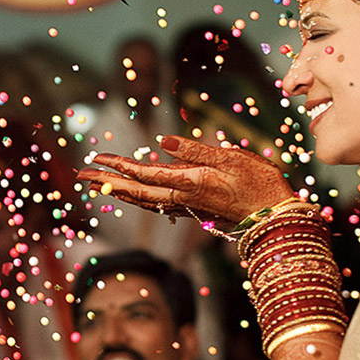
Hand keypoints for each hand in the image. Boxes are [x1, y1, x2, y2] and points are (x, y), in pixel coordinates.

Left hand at [79, 133, 291, 230]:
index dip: (119, 167)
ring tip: (99, 182)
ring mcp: (189, 206)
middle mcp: (184, 199)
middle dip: (108, 183)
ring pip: (145, 199)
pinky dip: (139, 195)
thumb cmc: (260, 184)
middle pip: (137, 192)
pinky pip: (158, 202)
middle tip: (81, 174)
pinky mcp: (195, 208)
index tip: (96, 160)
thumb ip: (195, 151)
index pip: (145, 174)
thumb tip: (162, 141)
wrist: (278, 218)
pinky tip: (134, 190)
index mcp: (190, 184)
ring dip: (119, 190)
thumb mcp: (231, 158)